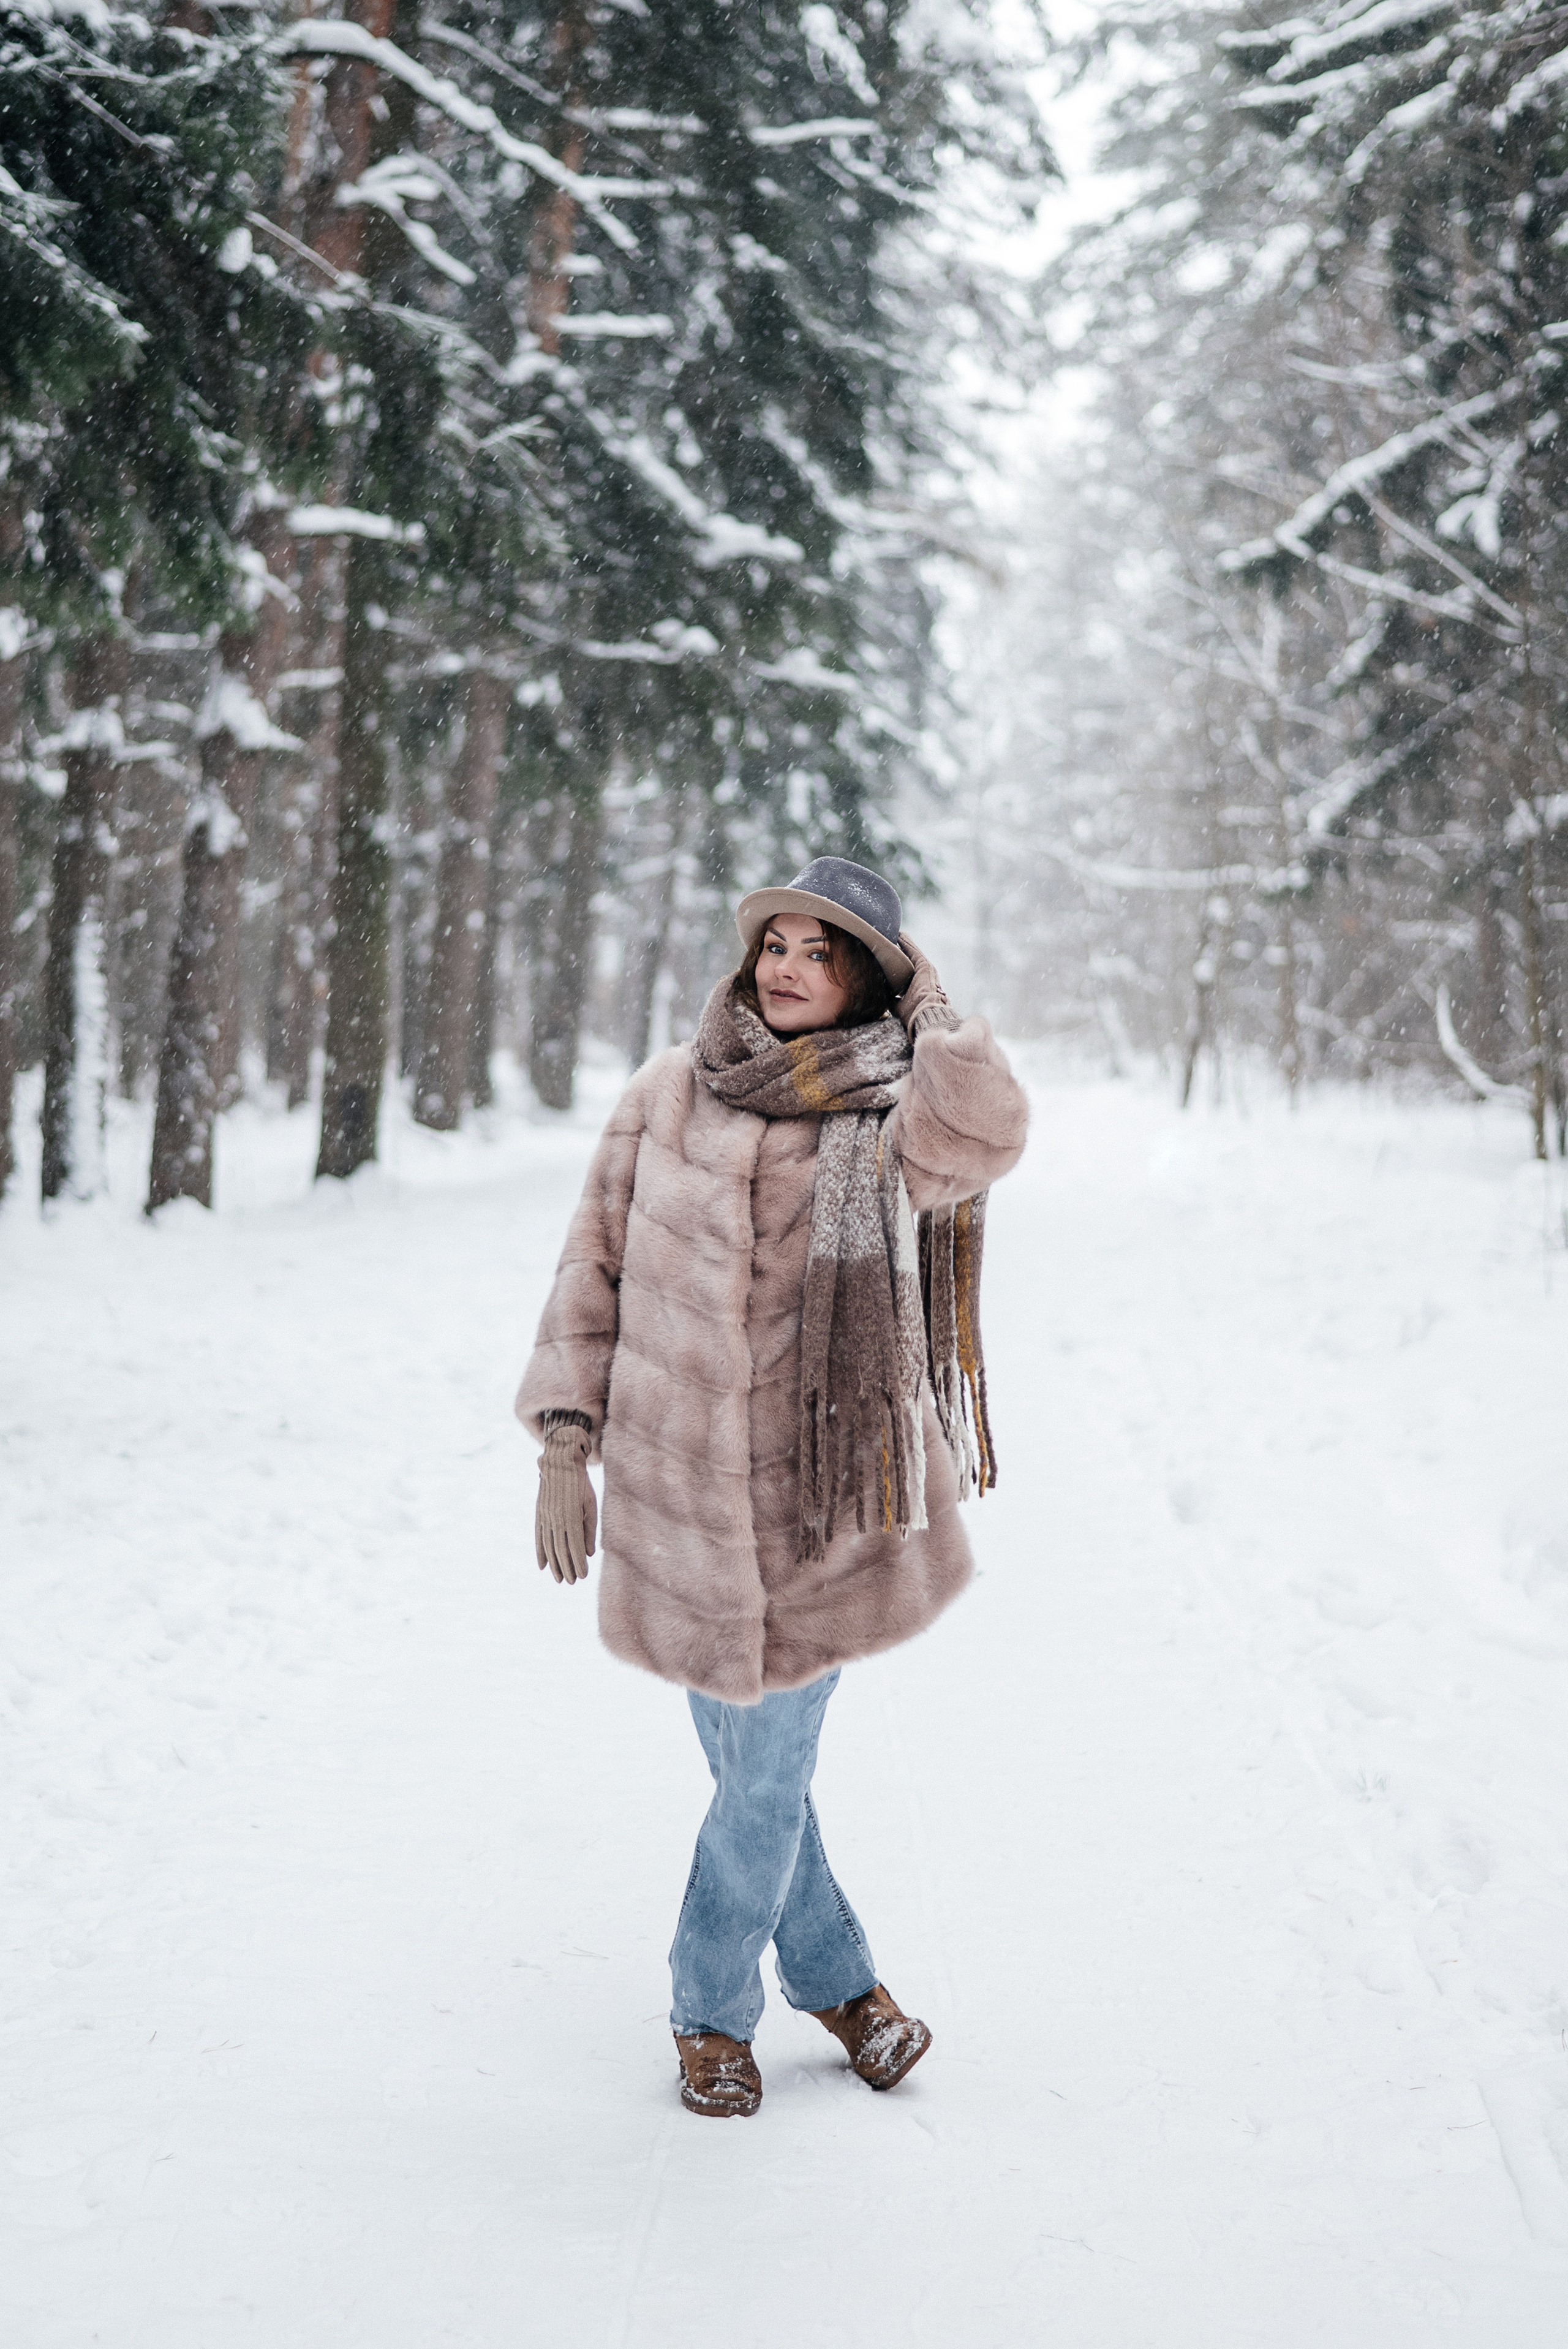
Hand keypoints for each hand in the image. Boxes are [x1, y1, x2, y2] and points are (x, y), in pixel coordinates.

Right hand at [535, 1420, 597, 1583]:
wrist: (560, 1462)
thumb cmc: (581, 1484)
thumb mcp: (591, 1504)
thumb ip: (590, 1529)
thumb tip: (590, 1553)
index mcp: (571, 1516)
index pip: (574, 1547)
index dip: (578, 1563)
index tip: (582, 1576)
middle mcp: (556, 1519)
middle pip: (560, 1550)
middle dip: (566, 1568)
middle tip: (571, 1583)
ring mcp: (545, 1517)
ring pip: (549, 1546)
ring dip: (554, 1564)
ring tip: (558, 1579)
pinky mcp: (539, 1513)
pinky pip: (539, 1537)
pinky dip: (540, 1552)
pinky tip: (543, 1565)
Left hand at [895, 932, 950, 1033]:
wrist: (925, 1015)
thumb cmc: (913, 1014)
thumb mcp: (899, 1006)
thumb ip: (893, 1001)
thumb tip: (884, 999)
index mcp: (918, 986)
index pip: (906, 972)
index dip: (899, 965)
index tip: (890, 958)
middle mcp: (923, 977)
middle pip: (910, 960)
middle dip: (902, 951)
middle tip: (893, 939)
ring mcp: (926, 970)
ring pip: (913, 954)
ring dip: (905, 943)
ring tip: (897, 934)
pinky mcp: (925, 966)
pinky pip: (914, 951)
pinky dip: (907, 943)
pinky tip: (901, 935)